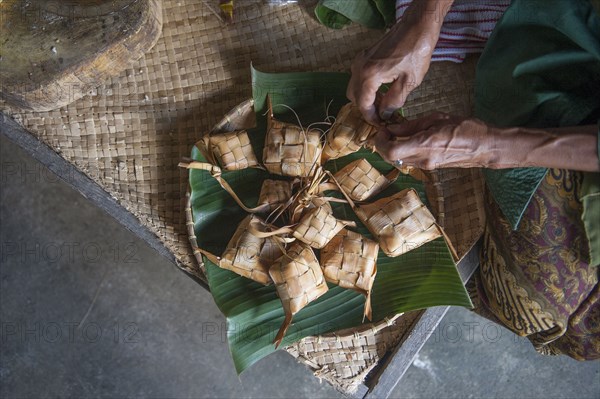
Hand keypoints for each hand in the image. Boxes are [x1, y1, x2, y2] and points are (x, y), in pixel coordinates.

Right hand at [347, 0, 451, 123]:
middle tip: (381, 115)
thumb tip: (385, 114)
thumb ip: (394, 101)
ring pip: (354, 86)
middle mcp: (359, 67)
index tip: (380, 124)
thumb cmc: (416, 51)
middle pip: (354, 96)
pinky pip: (359, 76)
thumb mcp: (409, 82)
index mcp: (369, 76)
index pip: (362, 104)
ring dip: (366, 97)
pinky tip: (383, 89)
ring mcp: (360, 60)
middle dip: (366, 108)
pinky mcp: (365, 55)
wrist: (417, 25)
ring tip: (383, 103)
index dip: (370, 117)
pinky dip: (366, 87)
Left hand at [373, 113, 490, 169]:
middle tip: (385, 131)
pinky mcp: (430, 167)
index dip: (380, 141)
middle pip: (390, 158)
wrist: (485, 147)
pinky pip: (409, 161)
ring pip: (398, 160)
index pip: (390, 150)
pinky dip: (402, 151)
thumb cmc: (465, 128)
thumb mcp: (437, 118)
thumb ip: (411, 125)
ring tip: (395, 133)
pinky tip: (407, 140)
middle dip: (382, 144)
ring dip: (391, 148)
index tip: (382, 130)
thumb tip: (392, 128)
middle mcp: (423, 159)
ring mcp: (426, 166)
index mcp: (424, 145)